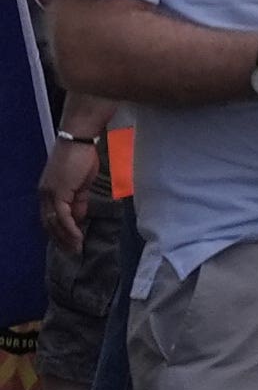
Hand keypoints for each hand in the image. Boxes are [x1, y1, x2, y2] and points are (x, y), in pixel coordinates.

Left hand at [37, 134, 90, 255]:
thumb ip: (78, 200)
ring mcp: (50, 194)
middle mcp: (44, 195)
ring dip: (65, 237)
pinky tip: (77, 237)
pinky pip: (62, 216)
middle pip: (48, 223)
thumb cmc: (82, 156)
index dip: (57, 232)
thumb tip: (79, 217)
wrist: (78, 138)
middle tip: (71, 251)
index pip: (48, 217)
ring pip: (53, 222)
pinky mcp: (59, 193)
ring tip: (76, 248)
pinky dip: (69, 228)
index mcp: (47, 192)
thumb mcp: (81, 183)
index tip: (68, 242)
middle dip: (60, 239)